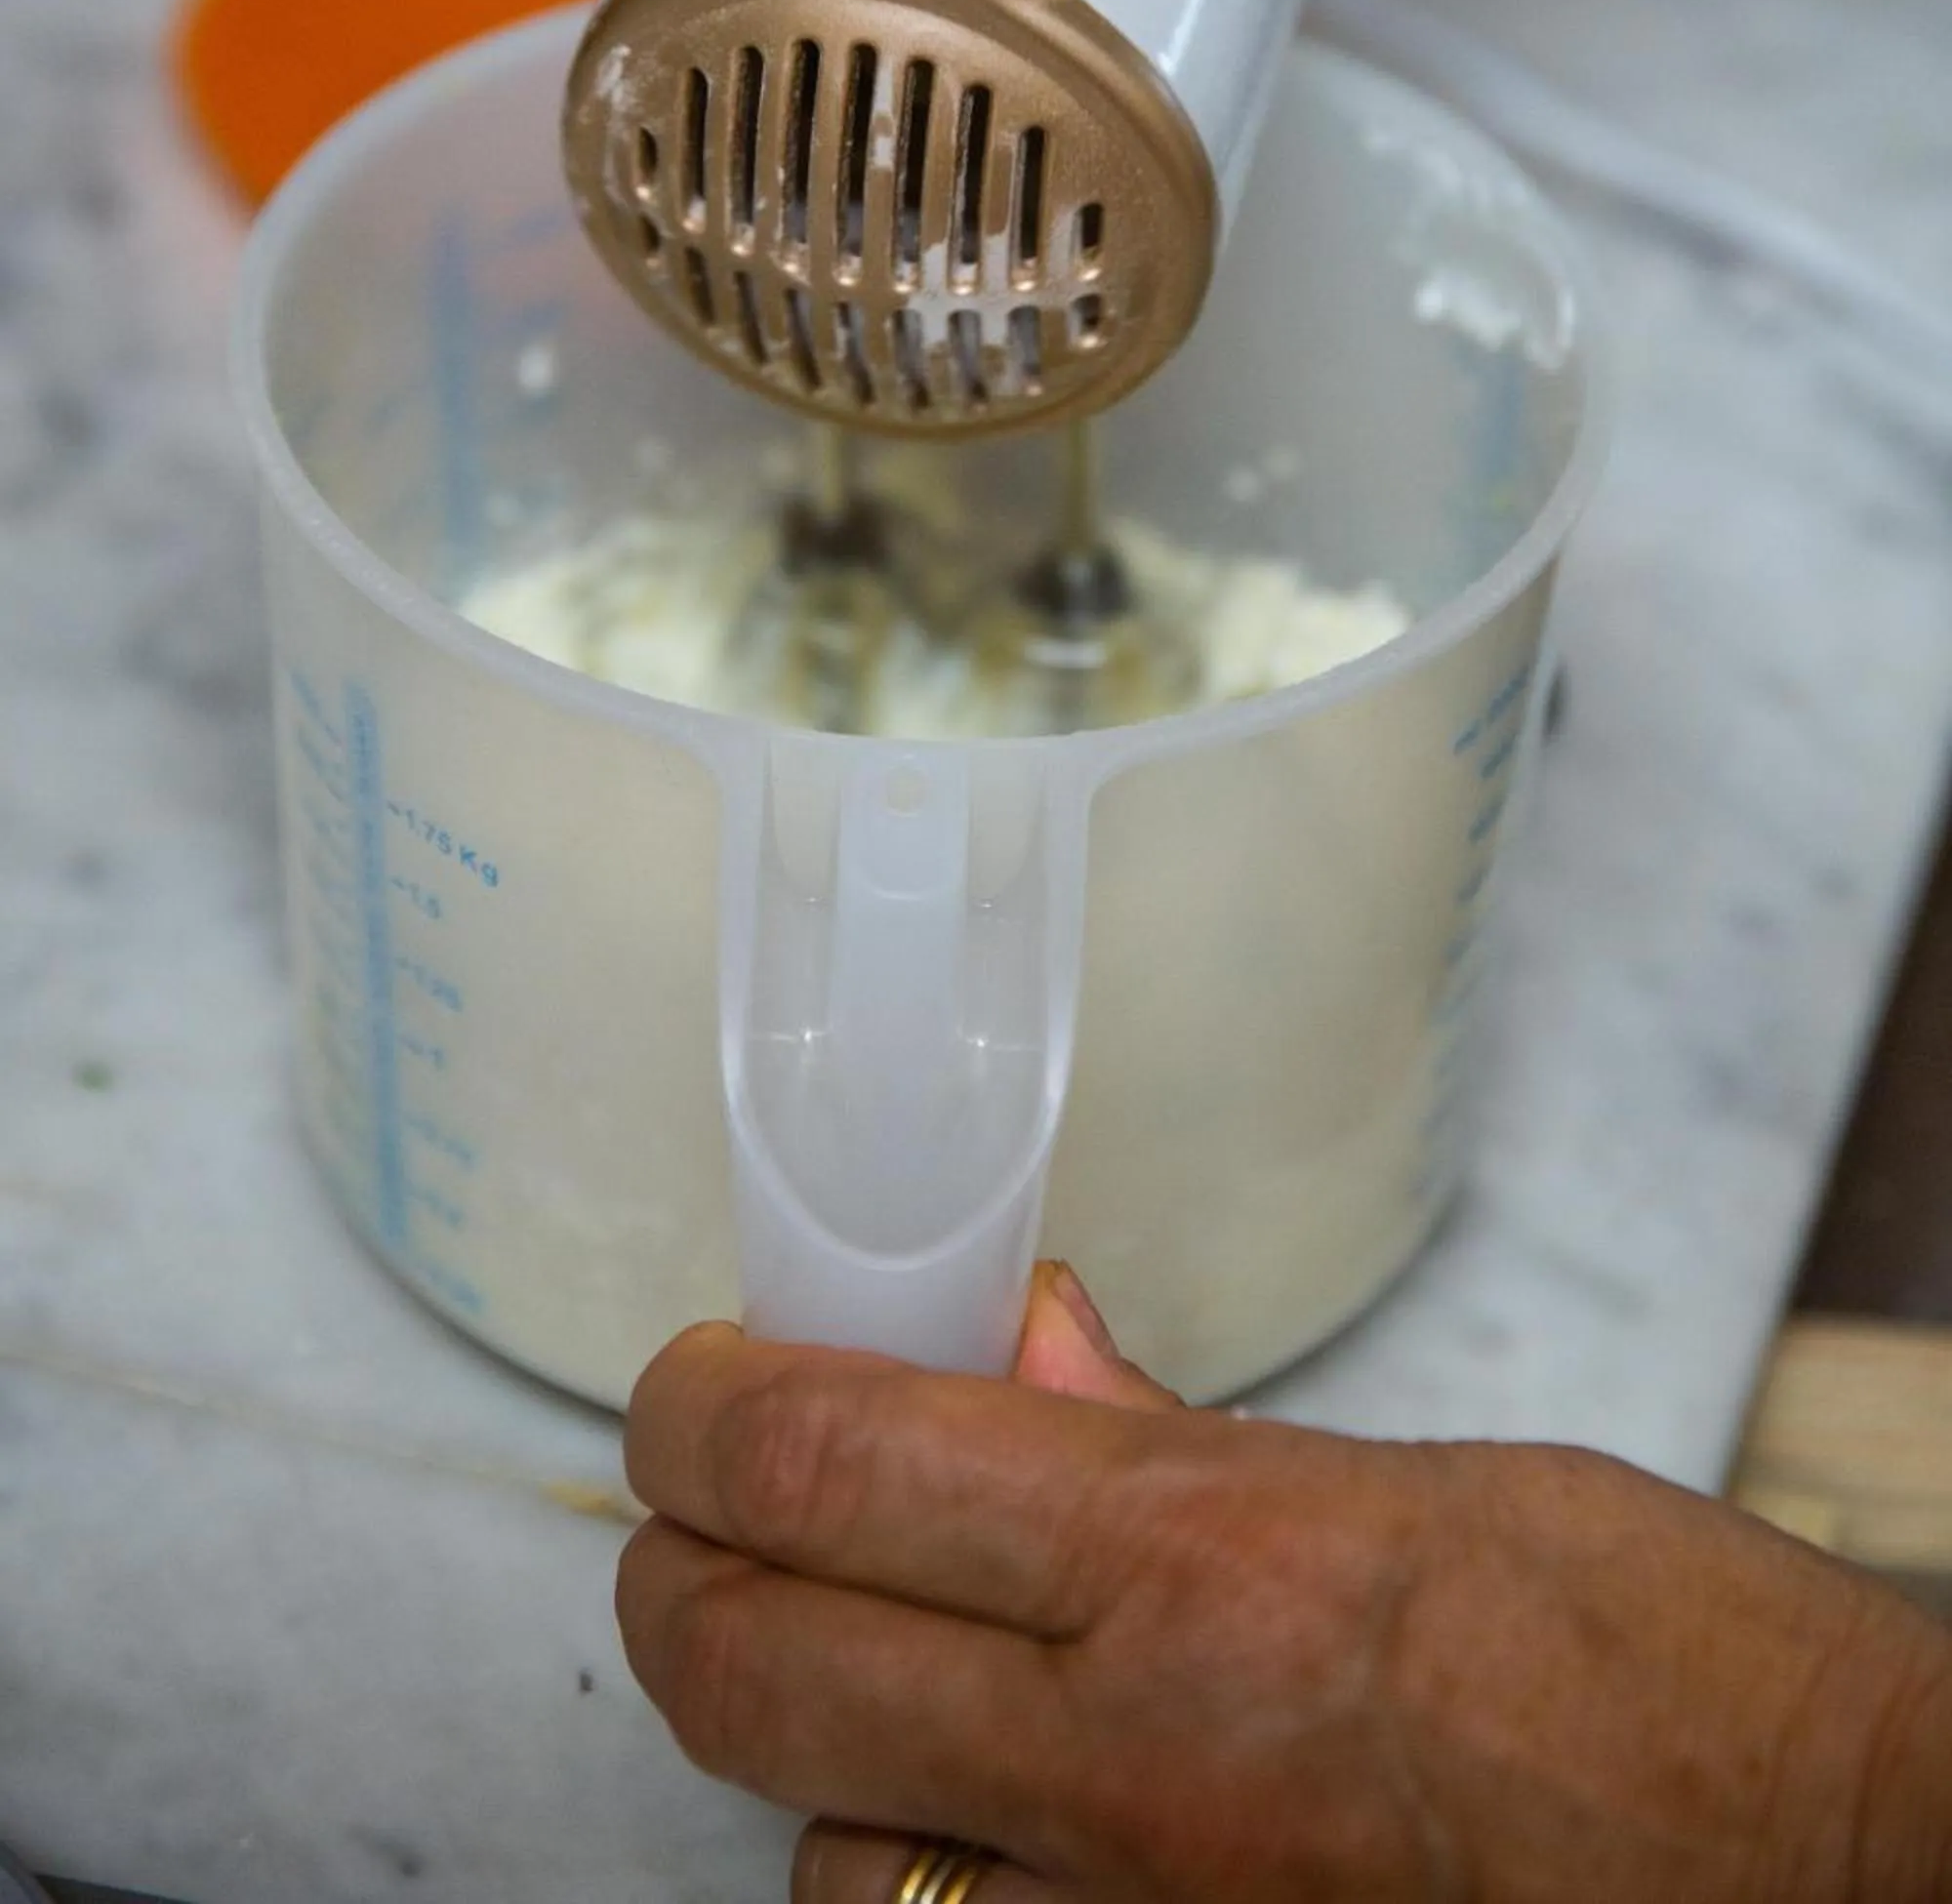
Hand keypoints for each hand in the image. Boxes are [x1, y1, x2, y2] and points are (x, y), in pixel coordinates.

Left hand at [617, 1267, 1951, 1903]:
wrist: (1833, 1883)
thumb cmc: (1673, 1669)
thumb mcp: (1436, 1488)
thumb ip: (1190, 1446)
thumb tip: (1033, 1352)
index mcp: (1205, 1559)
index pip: (832, 1464)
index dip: (704, 1412)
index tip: (691, 1387)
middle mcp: (1139, 1760)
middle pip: (750, 1669)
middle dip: (676, 1574)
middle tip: (700, 1519)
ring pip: (819, 1857)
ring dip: (814, 1759)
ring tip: (883, 1679)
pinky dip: (923, 1888)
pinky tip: (982, 1830)